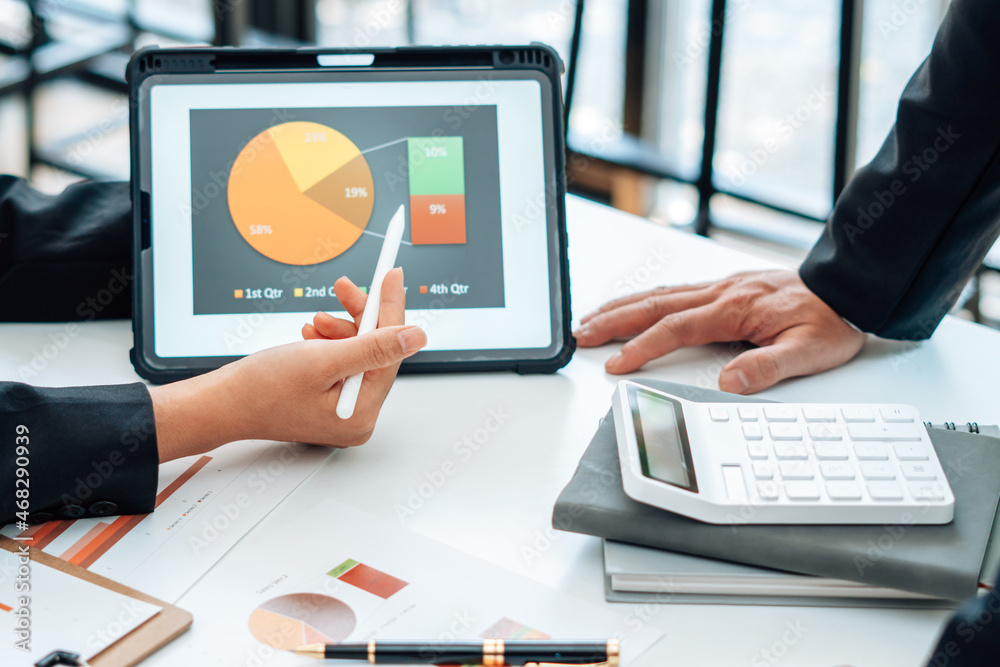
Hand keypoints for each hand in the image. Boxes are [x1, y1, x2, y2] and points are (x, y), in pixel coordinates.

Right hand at [152, 268, 424, 461]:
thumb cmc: (260, 389)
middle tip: (345, 288)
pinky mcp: (328, 401)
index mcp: (361, 412)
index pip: (391, 351)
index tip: (391, 275)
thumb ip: (374, 347)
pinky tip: (311, 336)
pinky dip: (329, 343)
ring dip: (341, 329)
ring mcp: (342, 410)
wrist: (221, 403)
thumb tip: (417, 336)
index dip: (390, 309)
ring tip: (315, 322)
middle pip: (376, 352)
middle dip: (360, 318)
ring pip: (358, 353)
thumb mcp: (322, 360)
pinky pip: (341, 362)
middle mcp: (357, 416)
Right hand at [573, 269, 864, 393]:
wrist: (849, 287)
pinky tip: (635, 305)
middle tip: (582, 334)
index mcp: (735, 308)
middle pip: (654, 304)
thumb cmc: (831, 320)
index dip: (642, 347)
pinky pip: (674, 290)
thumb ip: (768, 367)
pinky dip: (645, 298)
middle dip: (614, 320)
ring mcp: (720, 287)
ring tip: (593, 318)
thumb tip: (729, 382)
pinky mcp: (724, 288)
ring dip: (623, 306)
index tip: (617, 364)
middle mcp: (721, 293)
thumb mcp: (810, 351)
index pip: (676, 328)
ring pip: (660, 294)